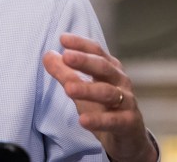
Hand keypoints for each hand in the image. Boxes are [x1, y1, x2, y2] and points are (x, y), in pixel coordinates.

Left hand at [43, 33, 156, 161]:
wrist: (127, 137)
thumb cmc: (102, 106)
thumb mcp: (81, 88)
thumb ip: (65, 73)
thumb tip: (47, 55)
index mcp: (109, 69)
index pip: (96, 51)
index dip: (81, 44)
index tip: (63, 38)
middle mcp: (120, 81)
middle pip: (103, 68)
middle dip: (85, 61)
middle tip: (66, 56)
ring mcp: (127, 101)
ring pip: (108, 93)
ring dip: (88, 90)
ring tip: (68, 88)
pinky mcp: (129, 123)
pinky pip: (114, 121)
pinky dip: (99, 120)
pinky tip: (83, 121)